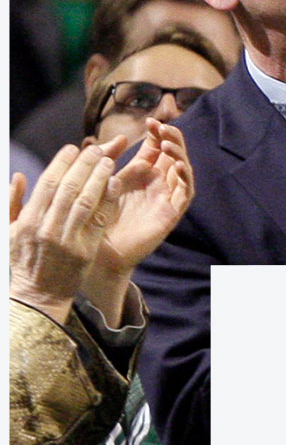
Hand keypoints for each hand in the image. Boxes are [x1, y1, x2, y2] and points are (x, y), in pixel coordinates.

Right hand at [9, 142, 121, 322]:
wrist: (39, 296)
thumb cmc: (22, 260)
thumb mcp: (8, 232)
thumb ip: (12, 203)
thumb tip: (20, 176)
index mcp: (28, 221)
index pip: (48, 184)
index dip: (62, 163)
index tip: (72, 148)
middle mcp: (47, 228)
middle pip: (70, 188)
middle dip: (84, 165)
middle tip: (96, 149)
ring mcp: (68, 239)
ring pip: (87, 200)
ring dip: (99, 177)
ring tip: (108, 160)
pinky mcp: (86, 250)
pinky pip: (100, 219)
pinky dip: (108, 199)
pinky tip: (115, 183)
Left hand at [82, 120, 195, 323]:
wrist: (99, 249)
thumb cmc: (98, 217)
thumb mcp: (103, 182)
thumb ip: (110, 161)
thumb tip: (119, 138)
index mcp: (142, 173)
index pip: (156, 147)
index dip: (157, 133)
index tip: (150, 121)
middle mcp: (158, 182)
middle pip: (174, 154)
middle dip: (172, 138)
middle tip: (163, 128)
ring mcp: (166, 197)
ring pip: (183, 170)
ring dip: (179, 155)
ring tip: (168, 145)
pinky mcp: (171, 213)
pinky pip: (185, 193)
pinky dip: (185, 178)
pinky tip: (176, 166)